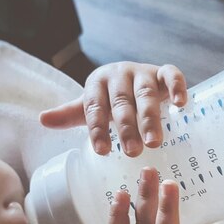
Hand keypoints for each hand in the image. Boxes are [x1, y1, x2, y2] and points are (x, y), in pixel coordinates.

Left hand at [40, 62, 186, 156]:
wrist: (134, 76)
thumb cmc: (110, 98)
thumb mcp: (91, 106)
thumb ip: (71, 115)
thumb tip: (42, 120)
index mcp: (97, 84)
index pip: (95, 108)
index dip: (98, 129)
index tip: (103, 151)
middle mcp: (119, 76)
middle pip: (121, 103)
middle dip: (126, 128)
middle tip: (132, 152)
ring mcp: (142, 73)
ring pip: (145, 94)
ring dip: (150, 117)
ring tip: (154, 142)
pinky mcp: (163, 72)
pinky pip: (172, 75)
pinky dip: (177, 87)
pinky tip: (180, 104)